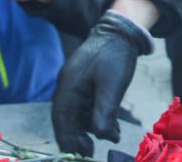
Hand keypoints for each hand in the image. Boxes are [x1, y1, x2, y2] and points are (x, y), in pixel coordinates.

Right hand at [51, 11, 154, 155]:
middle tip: (90, 152)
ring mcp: (75, 86)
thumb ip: (104, 113)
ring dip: (85, 130)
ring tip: (101, 141)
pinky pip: (83, 107)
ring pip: (75, 115)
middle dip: (76, 138)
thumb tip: (102, 137)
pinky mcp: (84, 85)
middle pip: (66, 120)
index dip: (68, 140)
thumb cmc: (114, 57)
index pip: (61, 120)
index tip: (80, 153)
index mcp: (68, 87)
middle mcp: (67, 88)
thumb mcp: (111, 86)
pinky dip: (92, 119)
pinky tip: (106, 127)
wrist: (120, 32)